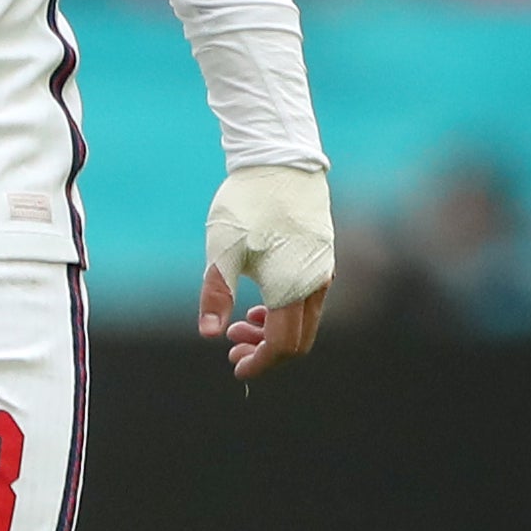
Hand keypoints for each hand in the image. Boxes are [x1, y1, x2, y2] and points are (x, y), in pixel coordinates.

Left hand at [200, 163, 331, 376]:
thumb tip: (207, 334)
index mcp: (292, 288)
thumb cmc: (247, 206)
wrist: (279, 162)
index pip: (283, 345)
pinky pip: (309, 301)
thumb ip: (215, 294)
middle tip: (230, 347)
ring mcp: (324, 271)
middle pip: (298, 340)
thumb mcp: (221, 251)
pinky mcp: (323, 258)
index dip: (260, 363)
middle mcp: (316, 284)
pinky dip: (285, 313)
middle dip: (265, 352)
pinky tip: (259, 307)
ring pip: (305, 321)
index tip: (235, 368)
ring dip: (273, 333)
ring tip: (239, 326)